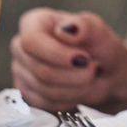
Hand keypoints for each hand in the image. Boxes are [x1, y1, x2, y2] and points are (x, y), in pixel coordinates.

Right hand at [10, 7, 125, 111]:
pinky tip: (78, 89)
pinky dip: (69, 100)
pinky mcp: (27, 94)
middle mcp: (21, 46)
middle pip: (39, 69)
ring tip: (89, 78)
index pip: (32, 40)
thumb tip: (64, 28)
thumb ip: (84, 26)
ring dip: (75, 88)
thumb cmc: (99, 47)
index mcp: (34, 23)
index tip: (83, 59)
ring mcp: (21, 71)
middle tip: (93, 69)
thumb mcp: (98, 31)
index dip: (57, 53)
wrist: (105, 72)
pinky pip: (45, 104)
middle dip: (74, 74)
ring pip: (44, 89)